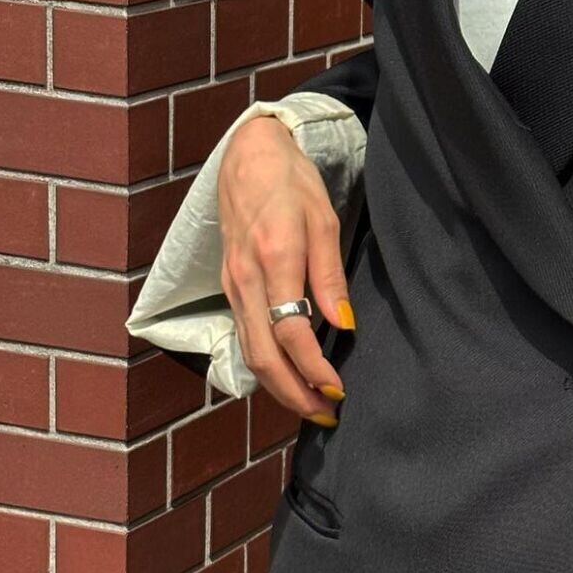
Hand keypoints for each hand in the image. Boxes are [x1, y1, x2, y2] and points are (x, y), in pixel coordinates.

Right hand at [217, 114, 354, 424]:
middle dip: (294, 393)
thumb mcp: (324, 219)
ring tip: (313, 405)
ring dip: (279, 387)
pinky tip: (291, 377)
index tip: (338, 390)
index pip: (290, 332)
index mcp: (273, 258)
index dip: (313, 368)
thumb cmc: (292, 183)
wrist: (247, 156)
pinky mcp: (229, 287)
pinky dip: (267, 366)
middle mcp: (245, 279)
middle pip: (262, 355)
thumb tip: (343, 324)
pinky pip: (245, 336)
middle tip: (327, 415)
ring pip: (249, 352)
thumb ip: (330, 275)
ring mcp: (232, 285)